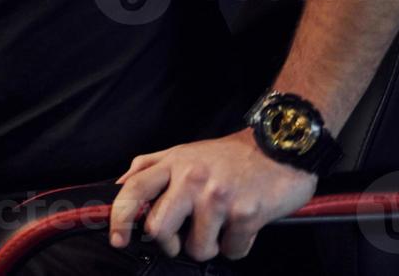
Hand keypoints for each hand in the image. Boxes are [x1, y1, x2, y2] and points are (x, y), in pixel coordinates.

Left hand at [108, 130, 317, 261]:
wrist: (280, 148)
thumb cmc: (230, 155)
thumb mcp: (184, 152)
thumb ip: (150, 166)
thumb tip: (121, 184)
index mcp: (174, 164)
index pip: (134, 191)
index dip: (119, 218)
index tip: (118, 239)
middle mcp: (191, 180)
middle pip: (158, 228)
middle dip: (168, 243)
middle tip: (181, 239)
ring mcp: (218, 198)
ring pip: (197, 248)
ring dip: (208, 246)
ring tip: (219, 228)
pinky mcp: (246, 214)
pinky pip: (232, 251)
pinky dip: (236, 247)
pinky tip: (241, 227)